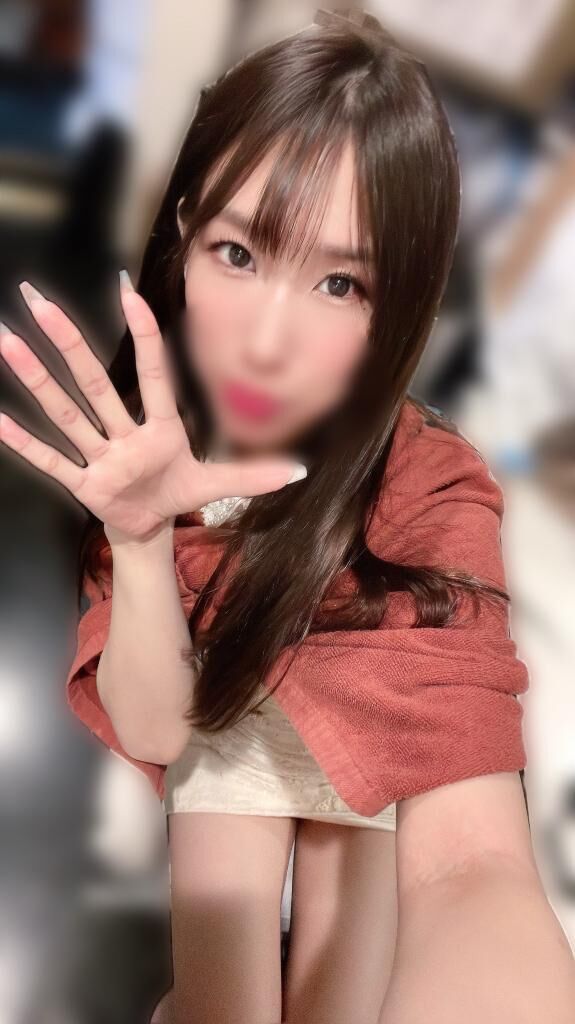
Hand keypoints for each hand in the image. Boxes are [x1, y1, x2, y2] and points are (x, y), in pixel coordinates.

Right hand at [0, 274, 306, 540]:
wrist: (150, 527)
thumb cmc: (177, 492)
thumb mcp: (216, 483)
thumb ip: (254, 475)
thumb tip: (301, 470)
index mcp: (160, 428)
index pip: (152, 375)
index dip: (142, 336)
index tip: (127, 291)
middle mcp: (124, 433)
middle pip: (92, 383)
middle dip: (66, 342)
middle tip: (36, 298)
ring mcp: (100, 456)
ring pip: (65, 412)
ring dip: (35, 379)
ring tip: (5, 340)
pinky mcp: (84, 483)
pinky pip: (51, 461)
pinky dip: (24, 443)